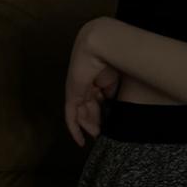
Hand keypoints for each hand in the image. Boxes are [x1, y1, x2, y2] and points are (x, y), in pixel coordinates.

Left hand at [64, 18, 119, 146]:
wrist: (102, 45)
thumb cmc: (113, 57)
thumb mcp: (115, 79)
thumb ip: (111, 92)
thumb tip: (111, 105)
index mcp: (95, 78)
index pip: (97, 100)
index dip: (102, 114)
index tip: (109, 125)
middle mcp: (85, 84)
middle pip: (89, 108)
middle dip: (95, 122)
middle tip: (102, 134)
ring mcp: (77, 89)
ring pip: (81, 114)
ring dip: (88, 126)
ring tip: (97, 136)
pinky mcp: (72, 94)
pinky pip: (71, 115)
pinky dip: (74, 128)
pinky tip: (80, 141)